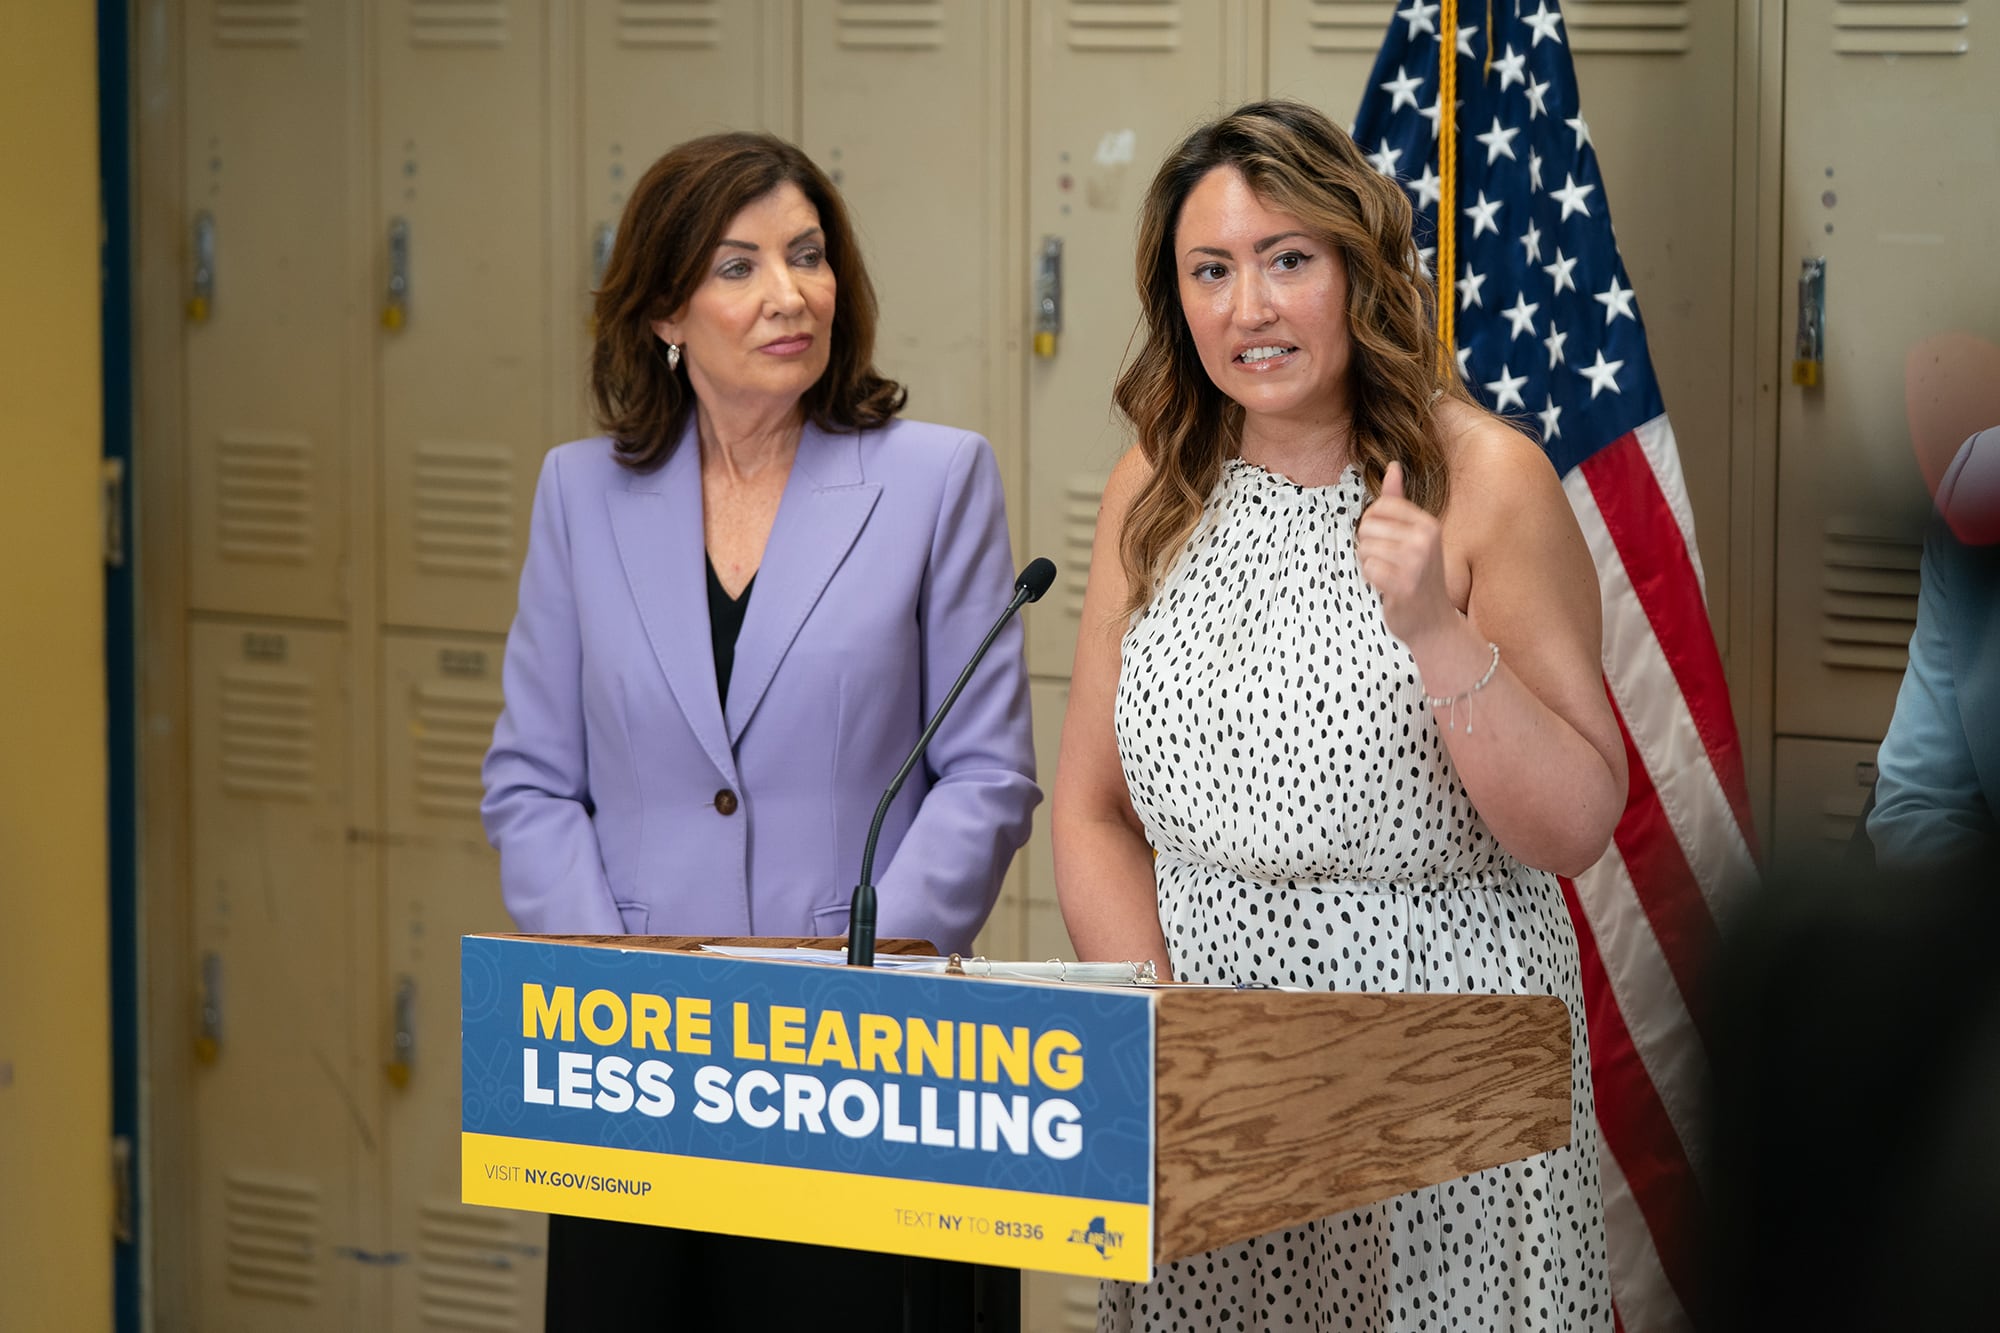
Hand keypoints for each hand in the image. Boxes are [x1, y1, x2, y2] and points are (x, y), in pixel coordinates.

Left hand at [1356, 462, 1455, 649]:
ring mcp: (1416, 562)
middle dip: (1369, 547)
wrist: (1433, 623)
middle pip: (1367, 527)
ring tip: (1390, 575)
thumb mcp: (1413, 535)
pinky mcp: (1404, 584)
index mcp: (1427, 524)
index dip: (1372, 526)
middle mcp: (1425, 539)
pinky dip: (1371, 581)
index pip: (1378, 507)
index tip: (1388, 542)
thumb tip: (1392, 465)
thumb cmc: (1418, 576)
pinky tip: (1388, 588)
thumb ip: (1399, 501)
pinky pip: (1368, 570)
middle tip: (1389, 563)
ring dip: (1370, 565)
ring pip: (1364, 549)